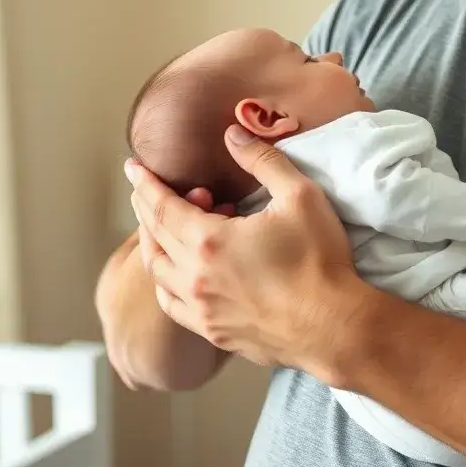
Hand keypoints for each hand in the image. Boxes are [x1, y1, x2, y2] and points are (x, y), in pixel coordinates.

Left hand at [127, 125, 363, 378]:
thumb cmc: (319, 261)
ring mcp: (201, 309)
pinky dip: (166, 282)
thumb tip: (233, 134)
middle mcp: (195, 277)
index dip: (147, 183)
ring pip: (158, 273)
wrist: (332, 326)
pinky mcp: (214, 332)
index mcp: (210, 241)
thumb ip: (263, 161)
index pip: (163, 206)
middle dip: (146, 208)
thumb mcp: (300, 196)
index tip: (133, 166)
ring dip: (153, 244)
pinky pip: (172, 305)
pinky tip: (176, 275)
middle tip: (145, 189)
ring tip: (160, 227)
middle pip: (155, 237)